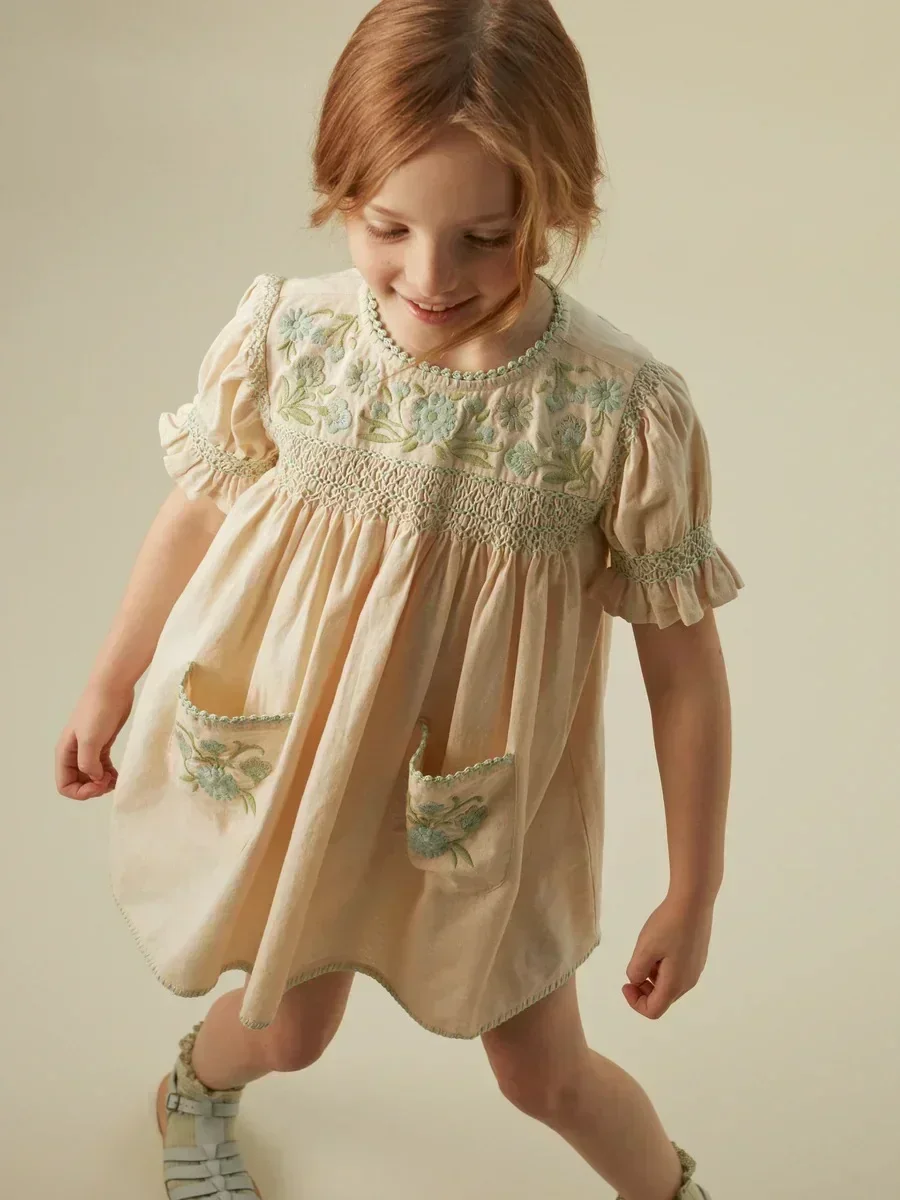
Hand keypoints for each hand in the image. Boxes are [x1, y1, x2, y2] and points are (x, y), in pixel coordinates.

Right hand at [55, 680, 133, 800]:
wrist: (112, 688)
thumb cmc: (98, 711)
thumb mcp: (90, 740)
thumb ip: (89, 763)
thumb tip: (95, 778)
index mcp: (65, 753)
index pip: (64, 785)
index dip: (81, 791)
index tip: (99, 783)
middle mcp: (74, 753)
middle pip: (78, 783)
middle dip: (93, 788)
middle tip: (110, 782)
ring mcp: (88, 748)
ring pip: (91, 776)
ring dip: (102, 783)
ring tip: (116, 779)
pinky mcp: (103, 744)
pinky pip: (102, 767)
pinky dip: (109, 774)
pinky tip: (119, 775)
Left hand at [623, 894, 714, 1018]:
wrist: (693, 901)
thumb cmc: (668, 925)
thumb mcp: (645, 948)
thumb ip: (637, 970)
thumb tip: (636, 980)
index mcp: (675, 983)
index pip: (653, 1010)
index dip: (635, 1003)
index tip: (625, 984)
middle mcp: (688, 981)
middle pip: (662, 999)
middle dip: (643, 989)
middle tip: (634, 967)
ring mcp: (695, 969)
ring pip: (669, 984)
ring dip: (653, 976)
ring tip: (647, 951)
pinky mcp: (697, 957)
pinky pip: (677, 972)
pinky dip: (663, 967)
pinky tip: (660, 944)